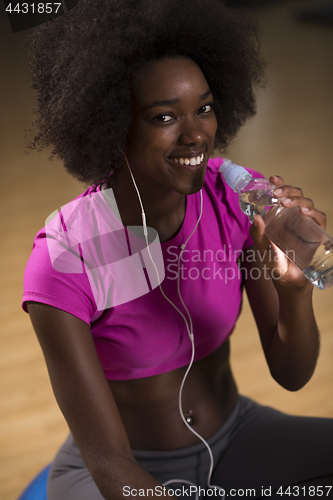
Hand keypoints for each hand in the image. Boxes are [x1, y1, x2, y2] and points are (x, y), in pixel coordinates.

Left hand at [249, 175, 326, 289]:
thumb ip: (258, 234)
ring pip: (307, 203)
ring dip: (297, 199)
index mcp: (281, 215)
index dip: (280, 183)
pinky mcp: (317, 233)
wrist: (288, 282)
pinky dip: (312, 213)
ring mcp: (307, 224)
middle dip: (287, 190)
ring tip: (285, 203)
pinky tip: (302, 212)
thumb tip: (255, 217)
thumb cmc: (275, 263)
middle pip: (296, 194)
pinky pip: (319, 218)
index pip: (283, 195)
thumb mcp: (262, 248)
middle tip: (276, 193)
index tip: (272, 178)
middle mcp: (295, 216)